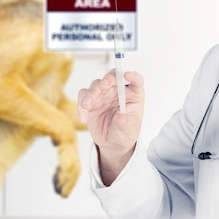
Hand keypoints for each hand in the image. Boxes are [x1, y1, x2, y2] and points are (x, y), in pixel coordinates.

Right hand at [78, 69, 143, 184]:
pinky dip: (81, 105)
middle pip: (113, 77)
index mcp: (134, 94)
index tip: (127, 75)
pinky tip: (83, 118)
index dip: (133, 76)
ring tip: (87, 106)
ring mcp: (104, 93)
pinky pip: (83, 96)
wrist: (113, 143)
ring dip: (91, 93)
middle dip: (108, 79)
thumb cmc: (125, 132)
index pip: (137, 80)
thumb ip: (125, 123)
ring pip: (96, 85)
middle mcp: (119, 90)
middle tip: (103, 85)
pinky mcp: (91, 99)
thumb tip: (120, 117)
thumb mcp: (129, 130)